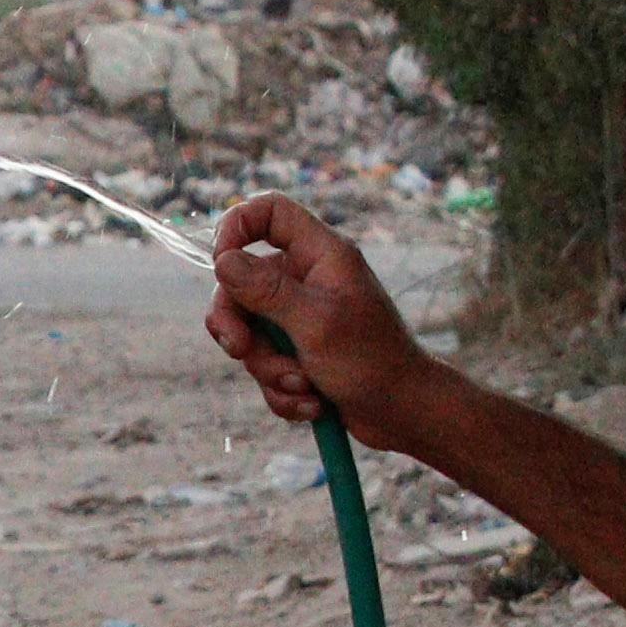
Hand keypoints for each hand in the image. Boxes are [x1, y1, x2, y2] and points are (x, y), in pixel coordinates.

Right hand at [205, 194, 442, 445]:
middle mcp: (308, 280)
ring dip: (270, 368)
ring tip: (304, 385)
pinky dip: (282, 390)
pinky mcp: (299, 354)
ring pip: (250, 334)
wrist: (405, 415)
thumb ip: (266, 289)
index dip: (237, 226)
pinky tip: (313, 403)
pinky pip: (265, 366)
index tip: (220, 264)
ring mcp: (301, 318)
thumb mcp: (315, 323)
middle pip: (242, 283)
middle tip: (241, 349)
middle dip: (239, 325)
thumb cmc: (373, 362)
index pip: (270, 212)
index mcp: (321, 255)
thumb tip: (222, 261)